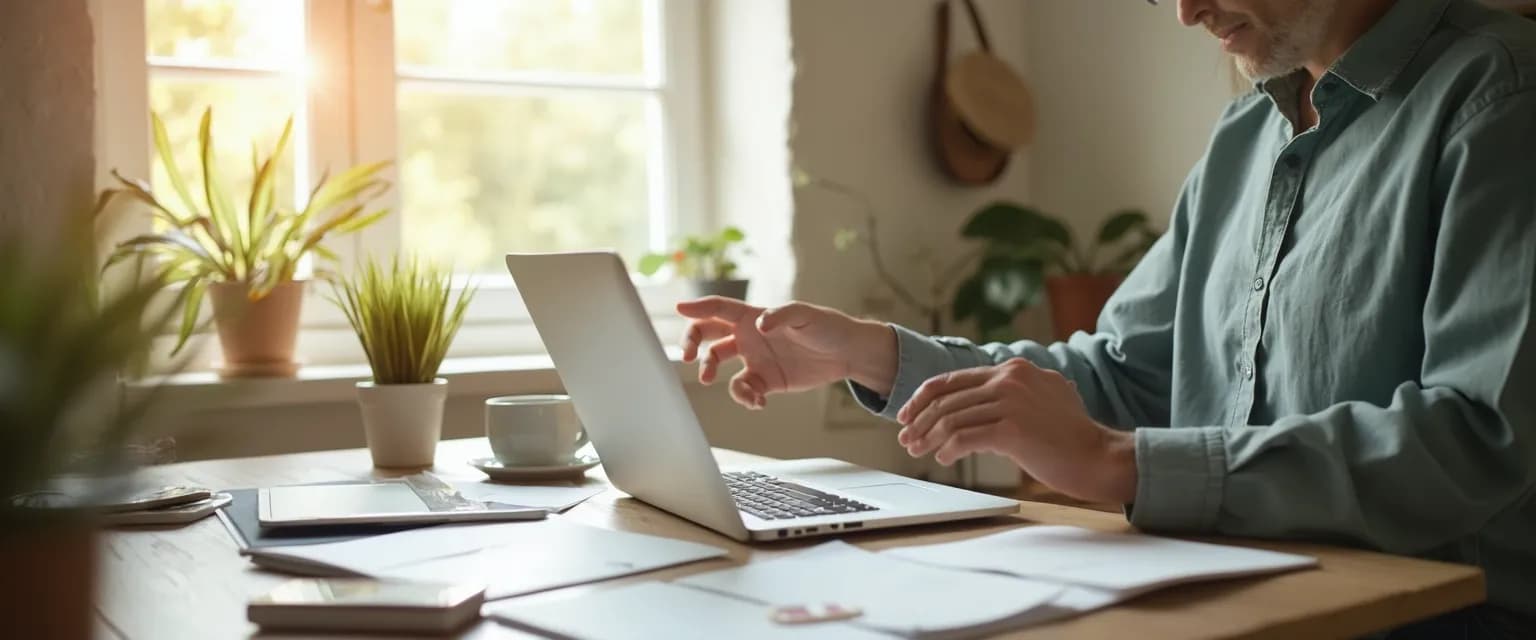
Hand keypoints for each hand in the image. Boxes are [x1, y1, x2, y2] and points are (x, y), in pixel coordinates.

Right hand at [676, 297, 896, 409]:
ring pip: (718, 363)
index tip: (679, 308)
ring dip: (709, 371)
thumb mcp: (807, 316)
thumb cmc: (827, 327)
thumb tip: (760, 325)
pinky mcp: (765, 381)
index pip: (719, 309)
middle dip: (692, 341)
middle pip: (708, 334)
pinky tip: (757, 402)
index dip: (698, 307)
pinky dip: (743, 397)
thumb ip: (782, 316)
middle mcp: (748, 336)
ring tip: (711, 381)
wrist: (846, 354)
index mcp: (753, 316)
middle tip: (689, 357)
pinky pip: (743, 389)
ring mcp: (755, 358)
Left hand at [894, 358, 1137, 503]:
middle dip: (919, 420)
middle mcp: (1010, 379)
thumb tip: (971, 403)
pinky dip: (948, 450)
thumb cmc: (1068, 437)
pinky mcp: (1012, 429)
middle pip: (946, 399)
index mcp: (1012, 369)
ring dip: (929, 438)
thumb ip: (1008, 393)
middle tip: (906, 439)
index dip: (923, 398)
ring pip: (951, 419)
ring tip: (920, 452)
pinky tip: (945, 459)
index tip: (907, 416)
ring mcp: (1011, 402)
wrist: (1099, 456)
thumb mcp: (1040, 398)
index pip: (953, 379)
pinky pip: (965, 438)